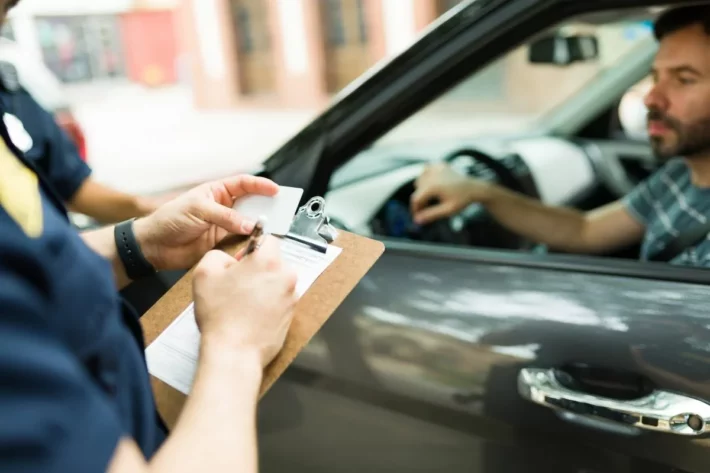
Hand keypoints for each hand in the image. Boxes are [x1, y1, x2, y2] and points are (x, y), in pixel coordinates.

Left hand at [135, 175, 278, 270]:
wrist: (155, 246)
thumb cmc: (171, 219)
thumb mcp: (198, 210)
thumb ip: (225, 217)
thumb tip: (249, 225)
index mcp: (217, 192)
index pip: (244, 184)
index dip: (260, 185)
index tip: (276, 190)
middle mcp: (223, 207)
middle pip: (251, 203)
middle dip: (266, 206)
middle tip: (281, 211)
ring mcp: (224, 225)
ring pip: (249, 223)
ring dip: (260, 225)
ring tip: (273, 228)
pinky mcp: (222, 243)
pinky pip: (241, 240)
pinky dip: (250, 241)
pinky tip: (258, 242)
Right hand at [193, 236, 297, 366]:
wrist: (234, 352)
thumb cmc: (220, 314)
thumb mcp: (204, 273)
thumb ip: (217, 255)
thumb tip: (229, 259)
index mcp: (268, 261)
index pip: (269, 239)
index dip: (252, 248)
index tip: (241, 262)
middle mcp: (286, 276)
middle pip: (274, 263)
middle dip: (258, 269)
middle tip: (238, 285)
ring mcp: (292, 297)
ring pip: (278, 283)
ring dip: (264, 287)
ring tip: (243, 304)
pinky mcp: (292, 316)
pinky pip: (280, 302)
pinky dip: (269, 305)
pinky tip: (251, 316)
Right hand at [410, 163, 492, 224]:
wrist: (475, 188)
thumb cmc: (463, 199)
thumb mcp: (447, 210)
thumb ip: (431, 215)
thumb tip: (417, 220)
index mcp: (433, 186)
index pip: (416, 199)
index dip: (415, 209)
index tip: (418, 217)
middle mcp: (432, 175)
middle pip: (417, 191)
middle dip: (421, 201)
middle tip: (428, 210)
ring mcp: (436, 168)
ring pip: (420, 180)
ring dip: (423, 189)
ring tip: (432, 197)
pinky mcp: (440, 165)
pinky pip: (426, 170)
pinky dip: (427, 177)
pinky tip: (433, 183)